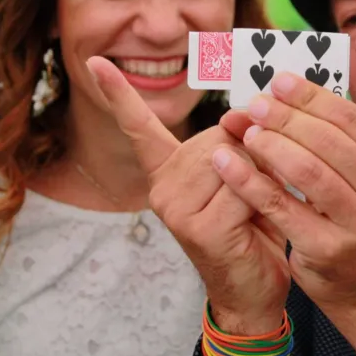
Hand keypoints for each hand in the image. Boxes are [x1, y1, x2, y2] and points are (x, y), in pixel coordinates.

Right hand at [87, 57, 290, 330]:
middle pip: (219, 133)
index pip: (140, 126)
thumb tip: (241, 115)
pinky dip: (262, 201)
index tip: (94, 61)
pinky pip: (242, 188)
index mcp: (167, 171)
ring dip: (262, 179)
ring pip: (233, 158)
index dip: (118, 92)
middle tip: (256, 193)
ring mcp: (174, 207)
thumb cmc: (251, 230)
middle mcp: (162, 186)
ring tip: (256, 210)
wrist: (253, 293)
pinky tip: (255, 227)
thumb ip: (236, 145)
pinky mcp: (196, 227)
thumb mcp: (243, 177)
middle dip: (253, 155)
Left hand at [216, 72, 355, 310]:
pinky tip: (226, 164)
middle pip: (328, 141)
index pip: (349, 118)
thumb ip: (325, 136)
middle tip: (254, 105)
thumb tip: (276, 91)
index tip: (278, 81)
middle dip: (286, 117)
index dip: (311, 96)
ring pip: (308, 171)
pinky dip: (249, 180)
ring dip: (270, 145)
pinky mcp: (328, 248)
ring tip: (245, 132)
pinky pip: (281, 205)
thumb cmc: (353, 214)